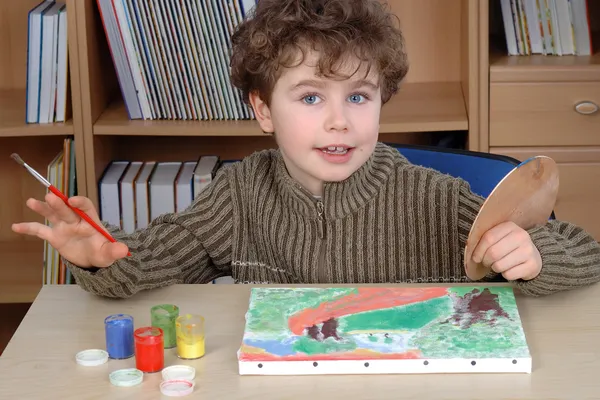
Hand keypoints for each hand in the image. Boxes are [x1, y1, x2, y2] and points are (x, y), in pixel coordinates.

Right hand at [11, 193, 128, 267]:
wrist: (92, 259)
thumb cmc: (102, 252)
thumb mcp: (109, 254)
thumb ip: (114, 251)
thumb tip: (124, 251)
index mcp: (90, 221)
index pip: (86, 207)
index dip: (80, 202)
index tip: (73, 201)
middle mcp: (75, 220)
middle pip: (66, 209)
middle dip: (59, 203)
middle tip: (50, 196)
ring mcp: (63, 226)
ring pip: (52, 214)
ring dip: (43, 208)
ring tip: (31, 202)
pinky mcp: (54, 236)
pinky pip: (40, 230)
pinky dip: (28, 228)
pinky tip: (15, 226)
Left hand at [471, 221, 541, 280]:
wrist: (533, 256)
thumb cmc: (510, 247)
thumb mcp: (500, 237)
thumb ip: (486, 239)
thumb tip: (469, 248)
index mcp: (510, 226)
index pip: (488, 238)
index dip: (478, 250)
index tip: (475, 257)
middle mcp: (521, 236)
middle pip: (493, 253)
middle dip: (485, 261)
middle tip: (487, 262)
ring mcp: (528, 251)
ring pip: (499, 265)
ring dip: (495, 268)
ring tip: (499, 265)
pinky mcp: (532, 265)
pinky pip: (508, 275)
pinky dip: (505, 275)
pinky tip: (510, 269)